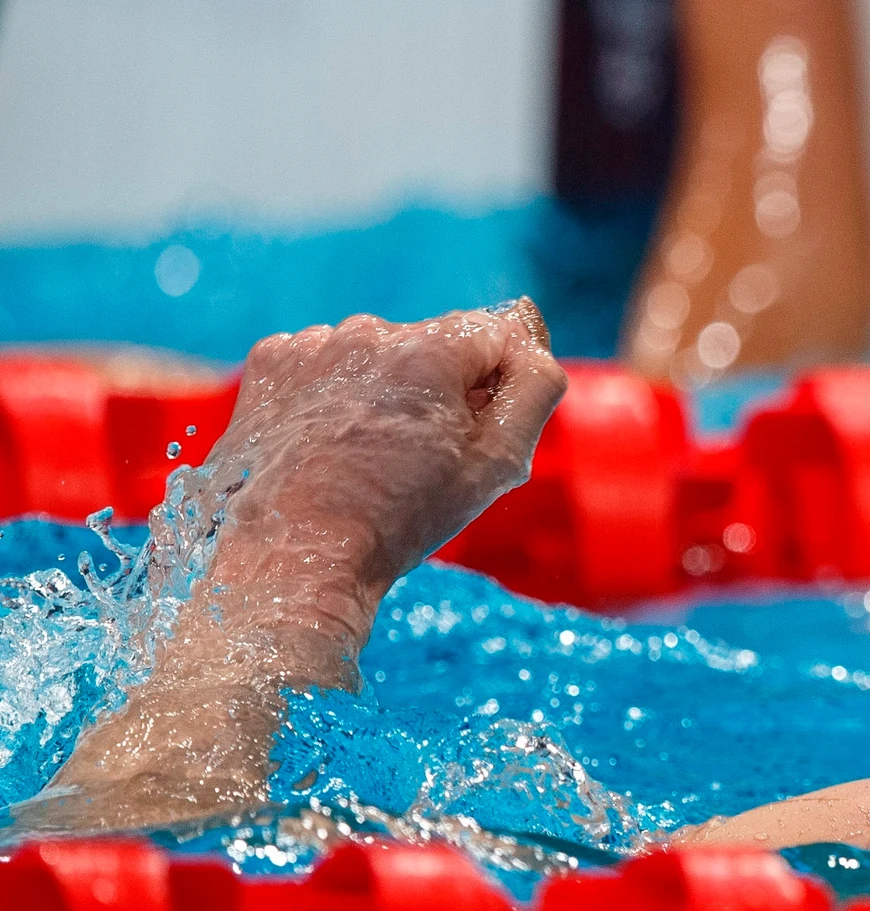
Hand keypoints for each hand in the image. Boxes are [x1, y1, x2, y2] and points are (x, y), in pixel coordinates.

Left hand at [209, 299, 566, 595]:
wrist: (295, 555)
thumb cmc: (400, 517)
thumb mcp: (496, 464)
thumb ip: (535, 391)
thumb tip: (534, 352)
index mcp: (431, 350)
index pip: (496, 333)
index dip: (501, 380)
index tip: (483, 424)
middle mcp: (369, 333)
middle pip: (433, 345)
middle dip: (440, 388)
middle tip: (424, 455)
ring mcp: (313, 345)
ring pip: (378, 356)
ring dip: (386, 390)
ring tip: (370, 455)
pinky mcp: (271, 365)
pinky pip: (326, 365)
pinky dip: (336, 394)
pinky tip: (331, 442)